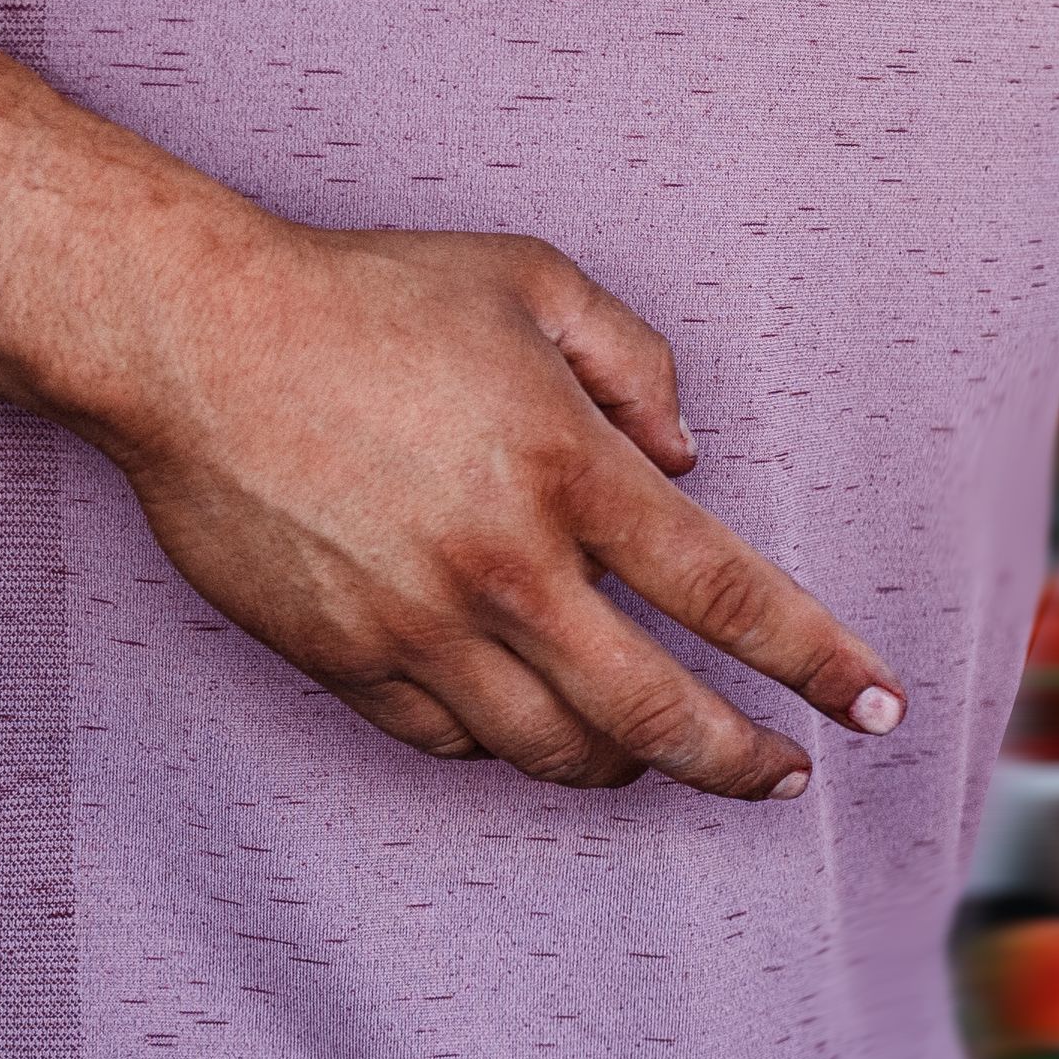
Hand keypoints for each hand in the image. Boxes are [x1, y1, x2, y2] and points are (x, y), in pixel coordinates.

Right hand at [85, 225, 901, 794]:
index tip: (874, 708)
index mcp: (571, 471)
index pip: (730, 598)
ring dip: (628, 763)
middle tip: (784, 776)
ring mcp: (420, 626)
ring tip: (663, 752)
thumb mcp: (529, 281)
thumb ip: (636, 361)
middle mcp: (506, 568)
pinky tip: (538, 724)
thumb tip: (688, 457)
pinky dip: (510, 746)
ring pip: (555, 749)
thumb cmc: (362, 298)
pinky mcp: (344, 659)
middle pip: (655, 714)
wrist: (185, 337)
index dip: (817, 663)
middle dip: (739, 761)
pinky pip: (454, 742)